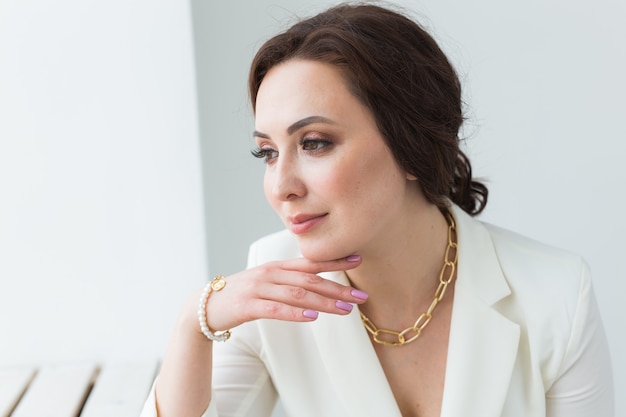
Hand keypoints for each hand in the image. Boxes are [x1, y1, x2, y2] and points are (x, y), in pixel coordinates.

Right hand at [203, 255, 366, 331]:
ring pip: (298, 294)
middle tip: (361, 296)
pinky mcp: (248, 305)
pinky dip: (296, 313)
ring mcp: (259, 288)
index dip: (335, 262)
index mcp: (277, 267)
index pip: (311, 262)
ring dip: (324, 302)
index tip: (358, 260)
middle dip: (338, 288)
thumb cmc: (240, 295)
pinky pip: (276, 309)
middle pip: (310, 279)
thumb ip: (288, 280)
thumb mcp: (265, 282)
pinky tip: (312, 317)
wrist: (204, 306)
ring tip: (345, 309)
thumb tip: (316, 283)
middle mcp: (270, 274)